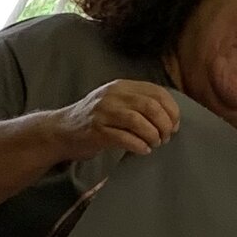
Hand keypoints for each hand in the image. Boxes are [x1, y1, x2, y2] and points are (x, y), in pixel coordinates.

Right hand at [54, 78, 178, 164]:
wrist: (61, 130)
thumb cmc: (94, 119)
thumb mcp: (116, 103)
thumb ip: (138, 104)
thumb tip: (170, 118)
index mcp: (122, 86)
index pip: (157, 92)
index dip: (171, 110)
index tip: (175, 125)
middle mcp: (113, 95)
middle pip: (150, 106)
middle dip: (164, 124)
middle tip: (166, 137)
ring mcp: (103, 112)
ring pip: (138, 121)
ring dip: (153, 135)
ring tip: (155, 144)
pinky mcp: (96, 130)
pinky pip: (124, 138)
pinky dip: (138, 145)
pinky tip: (143, 150)